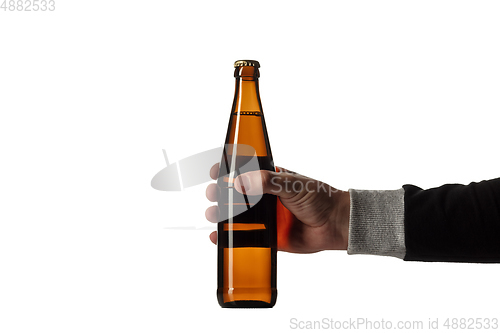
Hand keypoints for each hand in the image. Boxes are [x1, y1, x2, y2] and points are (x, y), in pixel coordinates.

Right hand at [205, 165, 349, 252]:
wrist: (336, 224)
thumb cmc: (320, 198)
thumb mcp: (293, 184)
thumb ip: (268, 182)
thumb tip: (241, 182)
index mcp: (269, 179)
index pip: (243, 171)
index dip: (227, 170)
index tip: (215, 172)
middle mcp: (264, 198)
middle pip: (234, 194)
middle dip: (219, 193)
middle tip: (213, 194)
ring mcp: (264, 218)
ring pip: (235, 216)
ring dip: (220, 215)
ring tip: (214, 215)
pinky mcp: (267, 237)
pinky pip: (244, 238)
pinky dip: (229, 238)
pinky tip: (218, 237)